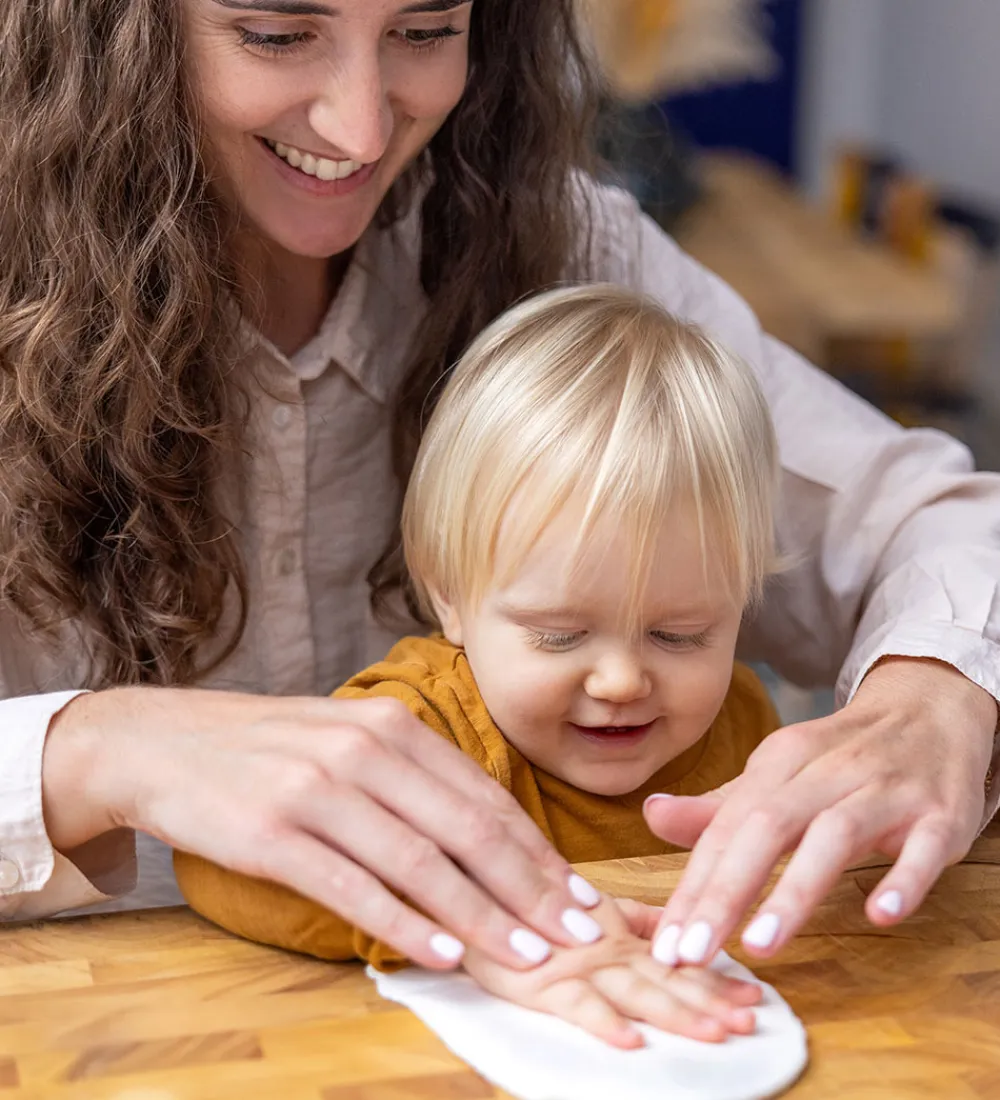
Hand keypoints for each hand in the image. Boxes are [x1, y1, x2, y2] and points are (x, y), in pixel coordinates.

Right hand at [41, 687, 602, 969]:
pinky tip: (442, 954)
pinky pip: (353, 887)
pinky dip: (404, 924)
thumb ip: (413, 776)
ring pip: (420, 863)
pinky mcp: (272, 835)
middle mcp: (363, 751)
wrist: (162, 743)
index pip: (484, 797)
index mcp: (391, 726)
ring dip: (481, 917)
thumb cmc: (268, 749)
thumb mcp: (347, 737)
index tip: (578, 895)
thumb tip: (487, 834)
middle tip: (576, 936)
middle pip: (467, 830)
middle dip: (530, 889)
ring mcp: (318, 791)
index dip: (538, 851)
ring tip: (527, 957)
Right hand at [463, 896, 760, 1048]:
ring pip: (633, 992)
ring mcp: (574, 964)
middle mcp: (603, 948)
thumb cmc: (530, 903)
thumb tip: (675, 928)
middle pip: (664, 980)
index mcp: (617, 933)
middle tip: (749, 1022)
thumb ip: (631, 917)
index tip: (755, 996)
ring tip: (714, 1034)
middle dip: (708, 1002)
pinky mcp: (538, 982)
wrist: (473, 892)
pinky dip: (604, 1023)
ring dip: (675, 1013)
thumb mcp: (587, 905)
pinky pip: (576, 1005)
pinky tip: (632, 1041)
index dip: (714, 980)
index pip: (675, 961)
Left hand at [644, 658, 996, 966]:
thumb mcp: (777, 774)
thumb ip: (720, 808)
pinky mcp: (939, 812)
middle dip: (725, 893)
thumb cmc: (841, 758)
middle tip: (693, 954)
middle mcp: (827, 772)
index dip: (694, 886)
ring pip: (835, 835)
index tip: (667, 943)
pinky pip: (922, 847)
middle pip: (768, 827)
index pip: (726, 827)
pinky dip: (903, 878)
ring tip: (760, 945)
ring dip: (795, 890)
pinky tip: (880, 914)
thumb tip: (652, 816)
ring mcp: (885, 790)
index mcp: (779, 762)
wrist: (929, 712)